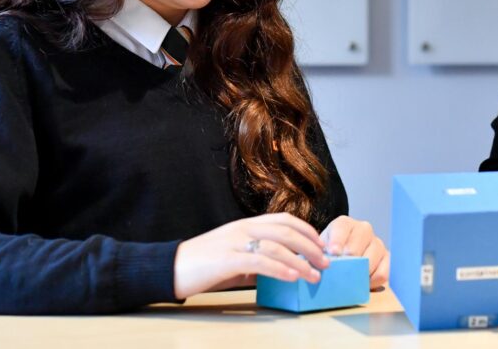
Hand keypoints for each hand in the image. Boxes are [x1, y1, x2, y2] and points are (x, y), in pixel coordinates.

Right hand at [173, 213, 330, 299]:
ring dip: (301, 261)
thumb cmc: (203, 265)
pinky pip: (260, 261)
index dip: (307, 231)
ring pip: (277, 246)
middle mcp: (243, 229)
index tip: (322, 245)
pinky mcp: (227, 259)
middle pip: (286, 231)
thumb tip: (282, 270)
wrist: (171, 268)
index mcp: (246, 225)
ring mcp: (235, 242)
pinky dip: (280, 268)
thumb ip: (257, 258)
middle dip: (311, 246)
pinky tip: (293, 277)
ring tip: (315, 275)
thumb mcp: (235, 257)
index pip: (284, 220)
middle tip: (326, 262)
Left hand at [320, 216, 389, 287]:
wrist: (344, 257)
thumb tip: (321, 264)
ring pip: (370, 259)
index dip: (337, 242)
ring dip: (359, 273)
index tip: (334, 254)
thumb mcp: (322, 249)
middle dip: (347, 261)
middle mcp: (364, 229)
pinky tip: (363, 283)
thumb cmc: (331, 253)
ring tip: (350, 281)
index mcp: (345, 224)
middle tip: (341, 273)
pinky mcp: (387, 258)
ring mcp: (377, 243)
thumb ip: (320, 253)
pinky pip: (383, 273)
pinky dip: (372, 281)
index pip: (341, 229)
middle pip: (356, 246)